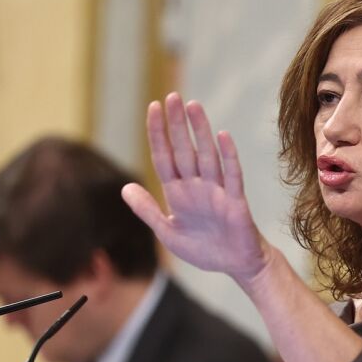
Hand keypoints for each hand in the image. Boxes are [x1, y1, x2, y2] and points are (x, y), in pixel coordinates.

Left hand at [122, 93, 268, 282]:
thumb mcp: (168, 232)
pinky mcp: (235, 201)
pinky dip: (228, 156)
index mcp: (178, 193)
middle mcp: (197, 186)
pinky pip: (232, 175)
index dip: (158, 134)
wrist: (235, 265)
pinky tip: (222, 136)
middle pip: (184, 150)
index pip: (164, 157)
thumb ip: (148, 210)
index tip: (153, 108)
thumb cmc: (204, 249)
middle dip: (176, 124)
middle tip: (172, 96)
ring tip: (193, 106)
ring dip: (200, 131)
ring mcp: (217, 191)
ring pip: (206, 156)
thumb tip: (125, 188)